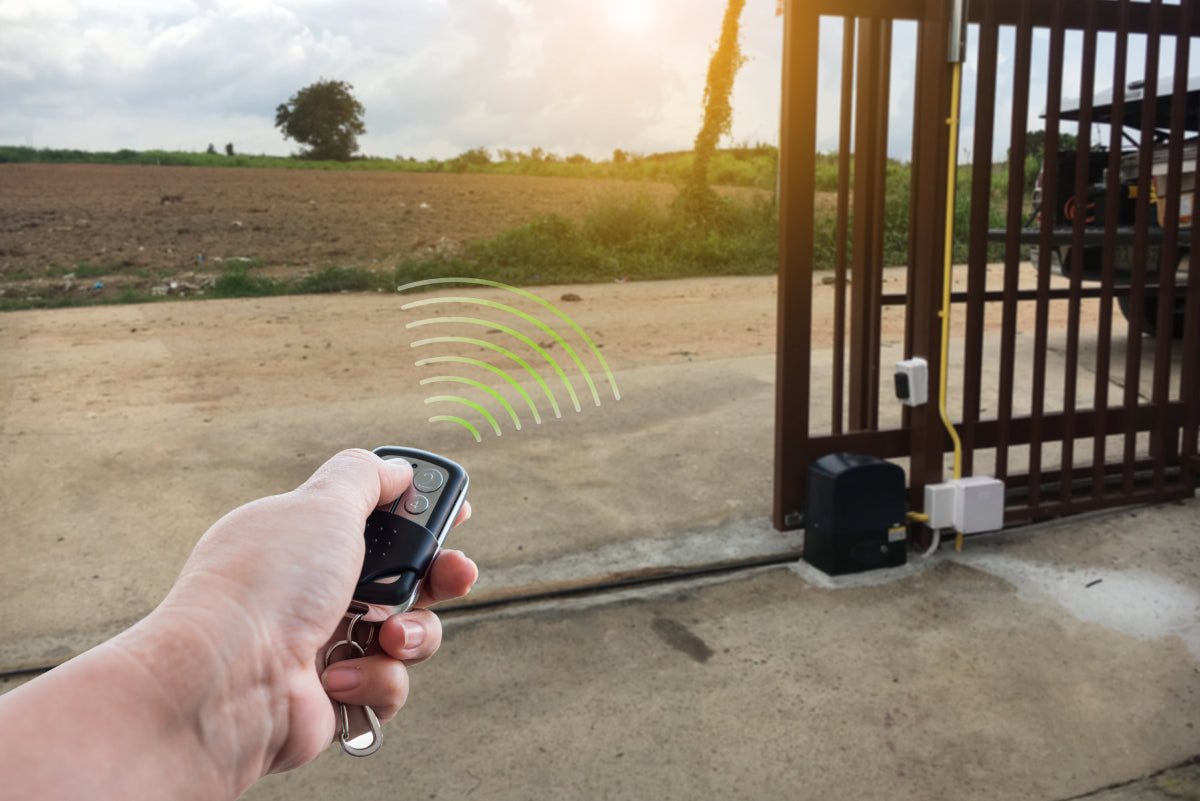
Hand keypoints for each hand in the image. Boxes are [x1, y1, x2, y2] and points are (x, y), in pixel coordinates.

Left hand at [156, 449, 476, 777]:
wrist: (228, 684)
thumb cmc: (268, 586)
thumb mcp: (323, 505)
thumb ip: (365, 477)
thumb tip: (396, 470)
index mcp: (307, 541)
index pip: (375, 520)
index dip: (419, 517)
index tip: (457, 515)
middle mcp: (314, 591)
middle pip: (405, 579)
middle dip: (439, 577)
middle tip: (456, 573)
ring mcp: (324, 646)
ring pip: (406, 635)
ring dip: (411, 635)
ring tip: (388, 638)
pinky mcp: (335, 695)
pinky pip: (387, 685)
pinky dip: (374, 680)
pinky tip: (338, 677)